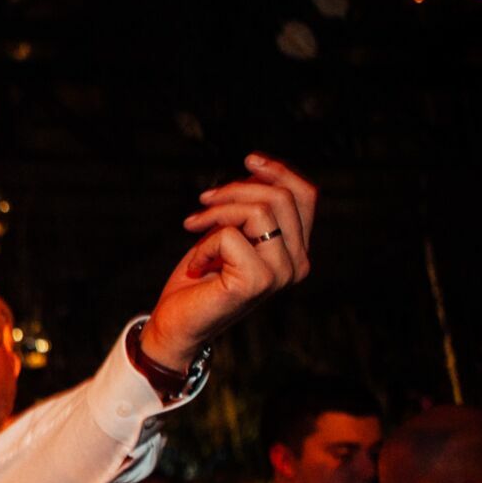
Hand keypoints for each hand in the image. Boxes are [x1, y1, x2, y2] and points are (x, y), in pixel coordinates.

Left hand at [144, 153, 316, 369]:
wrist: (177, 322)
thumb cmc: (200, 276)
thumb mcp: (229, 229)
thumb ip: (250, 206)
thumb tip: (256, 167)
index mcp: (297, 250)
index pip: (305, 196)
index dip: (278, 171)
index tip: (248, 160)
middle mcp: (298, 263)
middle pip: (280, 197)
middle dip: (235, 189)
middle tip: (203, 202)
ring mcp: (281, 274)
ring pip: (258, 211)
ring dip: (217, 212)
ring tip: (194, 227)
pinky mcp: (258, 281)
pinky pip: (230, 235)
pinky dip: (204, 242)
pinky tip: (197, 265)